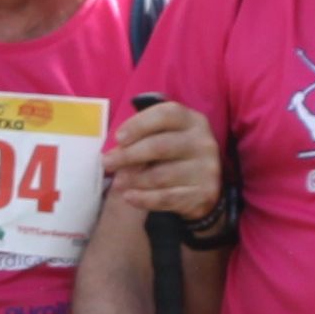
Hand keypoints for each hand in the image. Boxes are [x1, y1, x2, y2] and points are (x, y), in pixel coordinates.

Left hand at [108, 97, 219, 219]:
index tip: (118, 138)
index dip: (139, 124)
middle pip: (160, 146)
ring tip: (117, 182)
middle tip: (107, 163)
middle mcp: (204, 142)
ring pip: (161, 175)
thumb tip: (112, 154)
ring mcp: (207, 169)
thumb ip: (140, 141)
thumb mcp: (161, 140)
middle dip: (128, 155)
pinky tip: (129, 197)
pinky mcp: (205, 194)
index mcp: (193, 121)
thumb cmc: (172, 157)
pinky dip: (144, 199)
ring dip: (134, 179)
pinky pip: (167, 197)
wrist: (201, 190)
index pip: (166, 114)